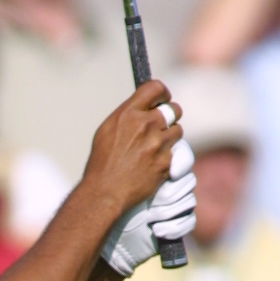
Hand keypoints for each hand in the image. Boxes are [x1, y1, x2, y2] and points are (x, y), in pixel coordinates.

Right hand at [80, 84, 189, 266]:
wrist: (105, 192)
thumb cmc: (102, 163)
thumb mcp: (107, 130)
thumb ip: (127, 115)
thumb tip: (143, 107)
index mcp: (129, 113)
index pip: (156, 88)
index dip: (163, 93)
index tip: (163, 99)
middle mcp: (147, 124)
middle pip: (174, 109)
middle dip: (171, 115)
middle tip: (163, 125)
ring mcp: (158, 144)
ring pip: (177, 131)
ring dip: (170, 137)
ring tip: (156, 147)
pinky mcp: (166, 162)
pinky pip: (174, 153)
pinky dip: (167, 157)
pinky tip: (152, 164)